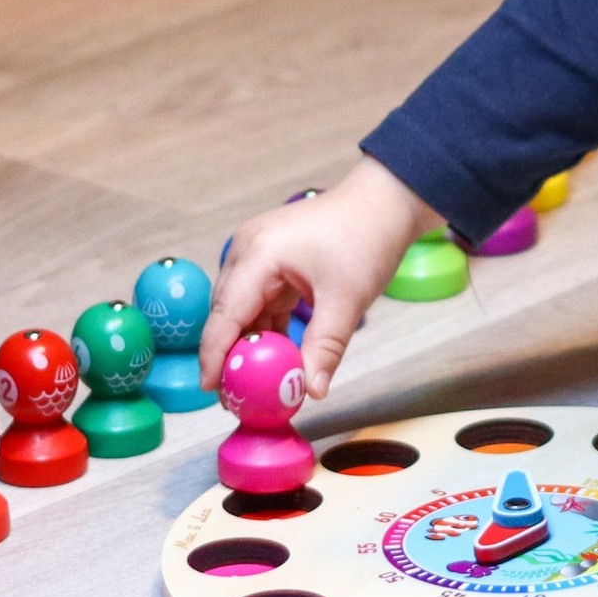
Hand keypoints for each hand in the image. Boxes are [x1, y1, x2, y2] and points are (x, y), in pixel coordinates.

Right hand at [200, 157, 438, 400]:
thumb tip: (312, 391)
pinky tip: (277, 354)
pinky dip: (266, 326)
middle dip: (230, 352)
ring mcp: (259, 251)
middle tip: (237, 394)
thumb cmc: (366, 239)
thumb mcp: (346, 300)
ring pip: (243, 307)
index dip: (214, 353)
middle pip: (227, 310)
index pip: (225, 313)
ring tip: (258, 381)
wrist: (386, 202)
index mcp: (259, 254)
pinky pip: (260, 299)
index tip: (212, 388)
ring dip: (251, 341)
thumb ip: (324, 348)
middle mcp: (248, 249)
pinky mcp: (272, 258)